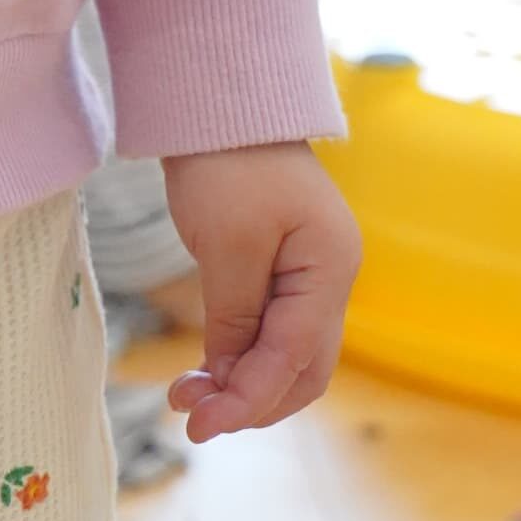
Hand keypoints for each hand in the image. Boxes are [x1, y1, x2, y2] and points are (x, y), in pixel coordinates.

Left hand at [158, 141, 359, 442]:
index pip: (295, 356)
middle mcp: (332, 277)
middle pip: (304, 368)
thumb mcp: (226, 243)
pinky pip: (272, 330)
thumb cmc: (226, 160)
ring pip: (289, 356)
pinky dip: (242, 356)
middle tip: (192, 414)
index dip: (249, 398)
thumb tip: (229, 381)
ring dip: (244, 383)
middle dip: (252, 400)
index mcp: (331, 268)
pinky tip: (205, 369)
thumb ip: (234, 317)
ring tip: (187, 395)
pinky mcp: (284, 268)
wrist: (221, 96)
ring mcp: (312, 273)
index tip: (200, 424)